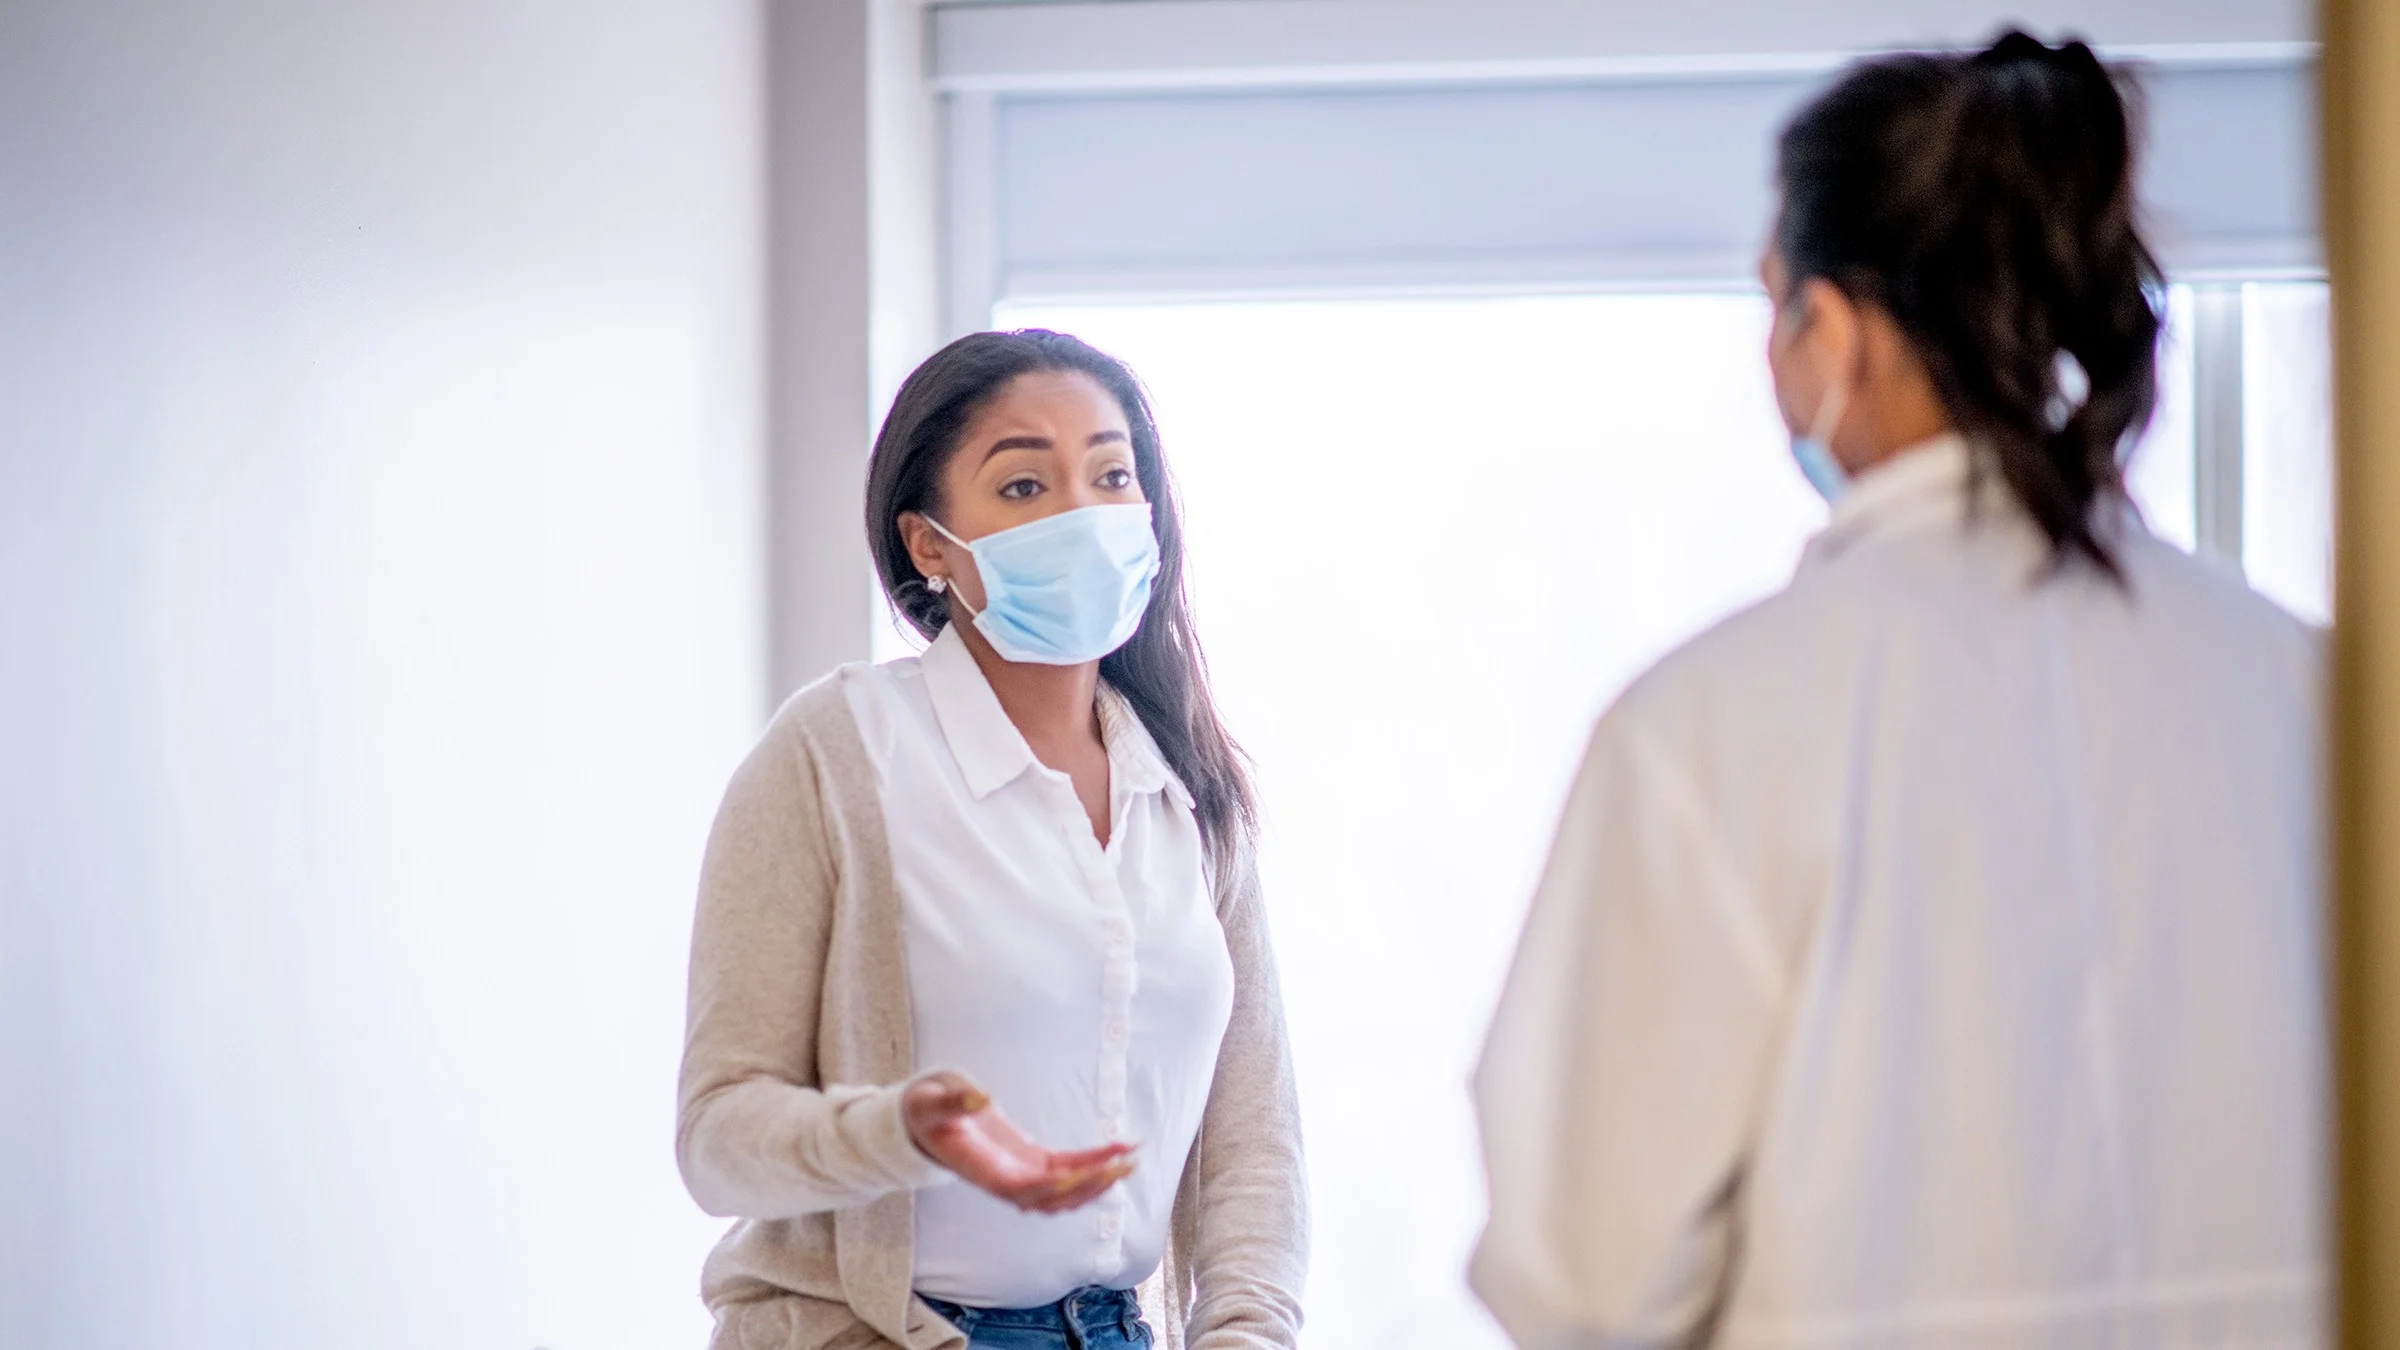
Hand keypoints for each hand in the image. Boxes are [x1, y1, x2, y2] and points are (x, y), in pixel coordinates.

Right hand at [903, 1070, 1136, 1213]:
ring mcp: (1018, 1172)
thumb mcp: (931, 1098)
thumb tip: (983, 1099)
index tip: (1076, 1174)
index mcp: (978, 1168)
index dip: (1046, 1187)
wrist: (924, 1118)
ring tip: (1129, 1161)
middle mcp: (1001, 1179)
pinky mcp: (1030, 1160)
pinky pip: (1066, 1169)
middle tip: (1120, 1166)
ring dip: (1096, 1182)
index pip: (1016, 1189)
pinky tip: (1119, 1148)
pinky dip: (1093, 1163)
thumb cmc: (925, 1108)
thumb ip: (954, 1100)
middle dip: (1085, 1187)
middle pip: (1048, 1199)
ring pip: (1063, 1192)